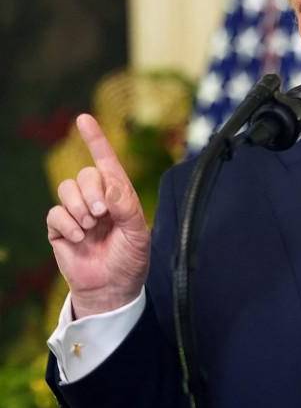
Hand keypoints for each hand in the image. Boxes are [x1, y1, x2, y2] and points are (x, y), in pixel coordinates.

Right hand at [46, 114, 149, 317]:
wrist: (113, 289)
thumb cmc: (131, 260)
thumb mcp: (138, 233)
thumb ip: (127, 207)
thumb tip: (108, 187)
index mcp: (120, 197)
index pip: (107, 163)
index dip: (96, 140)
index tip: (84, 118)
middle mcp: (98, 200)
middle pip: (85, 175)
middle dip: (92, 190)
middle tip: (102, 213)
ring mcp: (77, 213)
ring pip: (66, 189)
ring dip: (79, 207)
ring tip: (91, 227)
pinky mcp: (60, 228)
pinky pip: (55, 213)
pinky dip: (67, 223)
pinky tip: (79, 238)